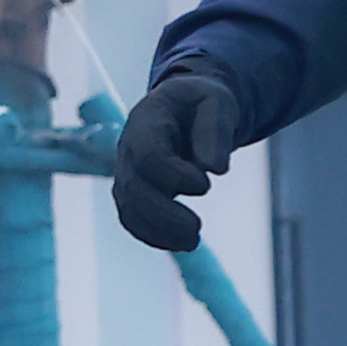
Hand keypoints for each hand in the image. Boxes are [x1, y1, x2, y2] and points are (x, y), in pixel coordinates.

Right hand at [106, 66, 244, 255]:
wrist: (188, 107)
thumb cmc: (203, 103)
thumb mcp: (218, 102)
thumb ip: (215, 130)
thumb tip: (214, 168)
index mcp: (147, 119)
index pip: (148, 154)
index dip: (173, 175)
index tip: (205, 185)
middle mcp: (129, 146)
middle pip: (134, 187)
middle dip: (163, 214)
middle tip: (196, 230)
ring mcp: (128, 170)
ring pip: (129, 208)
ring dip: (158, 231)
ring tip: (192, 242)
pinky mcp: (134, 190)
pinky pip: (133, 219)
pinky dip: (152, 236)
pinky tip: (178, 243)